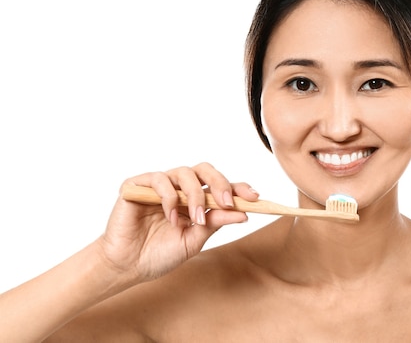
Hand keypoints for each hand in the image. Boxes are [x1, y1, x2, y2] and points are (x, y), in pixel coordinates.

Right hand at [97, 162, 257, 282]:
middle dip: (220, 182)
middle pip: (205, 170)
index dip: (238, 187)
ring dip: (195, 195)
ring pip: (184, 172)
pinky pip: (159, 179)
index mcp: (195, 199)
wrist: (128, 267)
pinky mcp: (137, 186)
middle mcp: (179, 188)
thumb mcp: (194, 240)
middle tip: (227, 201)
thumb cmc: (159, 254)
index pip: (220, 186)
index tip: (255, 197)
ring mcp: (159, 185)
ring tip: (194, 219)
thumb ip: (215, 223)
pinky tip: (170, 218)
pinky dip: (169, 198)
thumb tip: (243, 213)